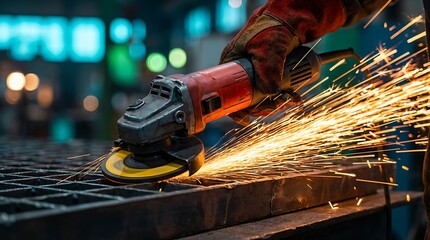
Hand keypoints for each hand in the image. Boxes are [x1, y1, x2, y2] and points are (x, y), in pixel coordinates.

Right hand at [220, 0, 347, 124]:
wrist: (294, 18)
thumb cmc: (273, 27)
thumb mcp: (268, 48)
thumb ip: (268, 70)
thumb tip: (271, 93)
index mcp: (232, 64)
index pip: (227, 93)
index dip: (235, 108)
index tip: (246, 118)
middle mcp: (242, 70)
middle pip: (246, 98)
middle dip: (262, 106)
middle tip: (277, 106)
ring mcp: (257, 73)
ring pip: (262, 96)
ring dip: (277, 102)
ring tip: (291, 100)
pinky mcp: (271, 74)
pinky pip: (275, 91)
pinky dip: (285, 96)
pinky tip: (294, 96)